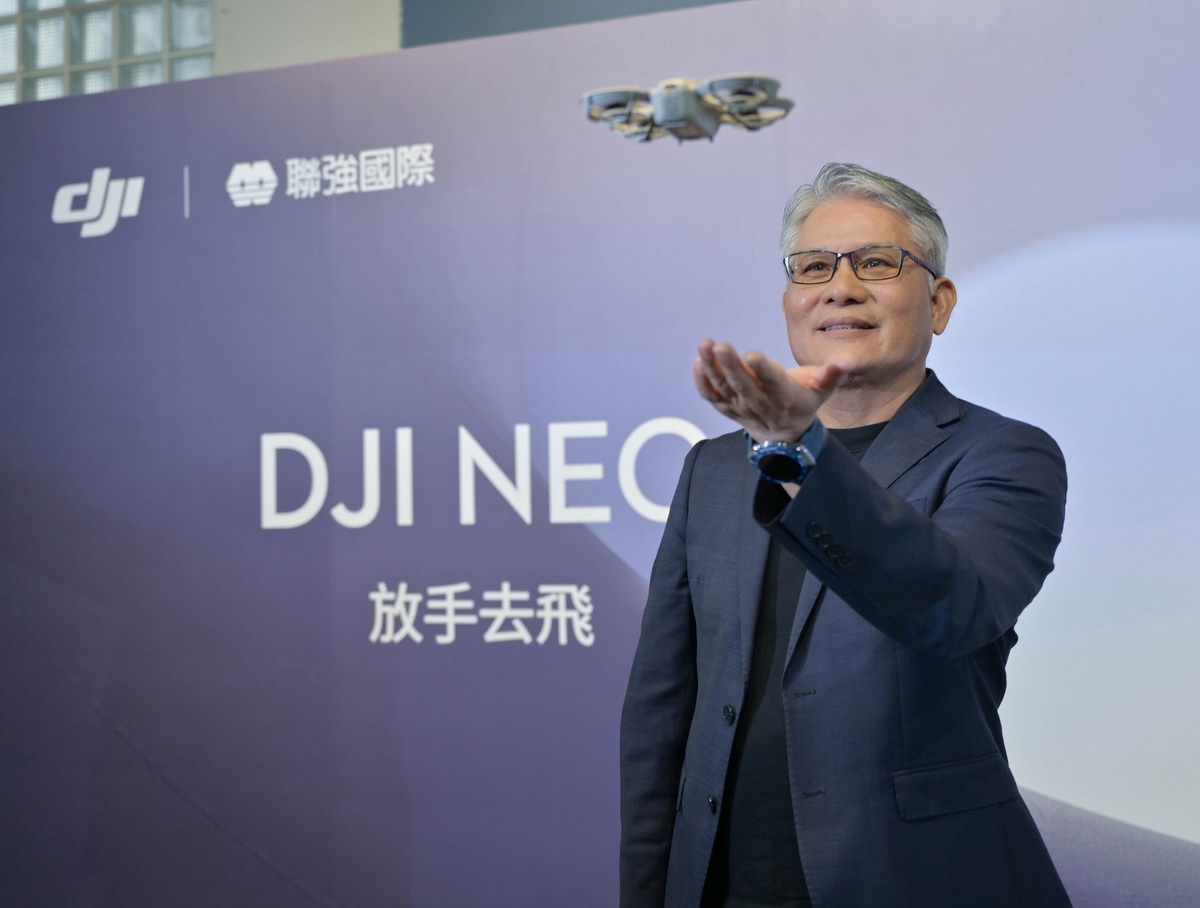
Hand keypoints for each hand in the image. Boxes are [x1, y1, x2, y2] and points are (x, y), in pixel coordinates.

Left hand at [693, 339, 845, 441]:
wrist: (784, 435)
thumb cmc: (803, 402)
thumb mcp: (822, 391)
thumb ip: (832, 374)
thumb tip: (846, 360)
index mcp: (785, 397)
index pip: (772, 383)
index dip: (762, 370)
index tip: (752, 354)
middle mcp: (761, 404)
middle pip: (743, 385)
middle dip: (731, 365)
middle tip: (720, 345)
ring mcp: (741, 408)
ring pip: (723, 389)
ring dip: (711, 368)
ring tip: (703, 345)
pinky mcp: (727, 408)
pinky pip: (711, 396)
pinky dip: (702, 382)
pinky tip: (697, 362)